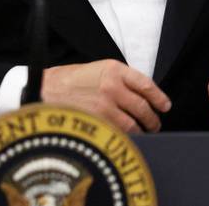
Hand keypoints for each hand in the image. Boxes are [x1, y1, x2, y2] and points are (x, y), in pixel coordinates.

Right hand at [42, 60, 170, 132]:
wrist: (43, 89)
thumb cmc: (69, 80)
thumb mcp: (98, 69)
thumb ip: (120, 79)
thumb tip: (141, 95)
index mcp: (114, 70)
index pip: (146, 85)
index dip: (159, 98)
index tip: (165, 106)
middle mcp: (112, 87)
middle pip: (143, 106)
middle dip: (152, 118)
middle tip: (155, 124)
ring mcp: (104, 106)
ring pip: (133, 123)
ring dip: (143, 130)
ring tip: (145, 133)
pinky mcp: (95, 122)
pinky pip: (118, 133)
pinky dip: (126, 137)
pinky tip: (128, 138)